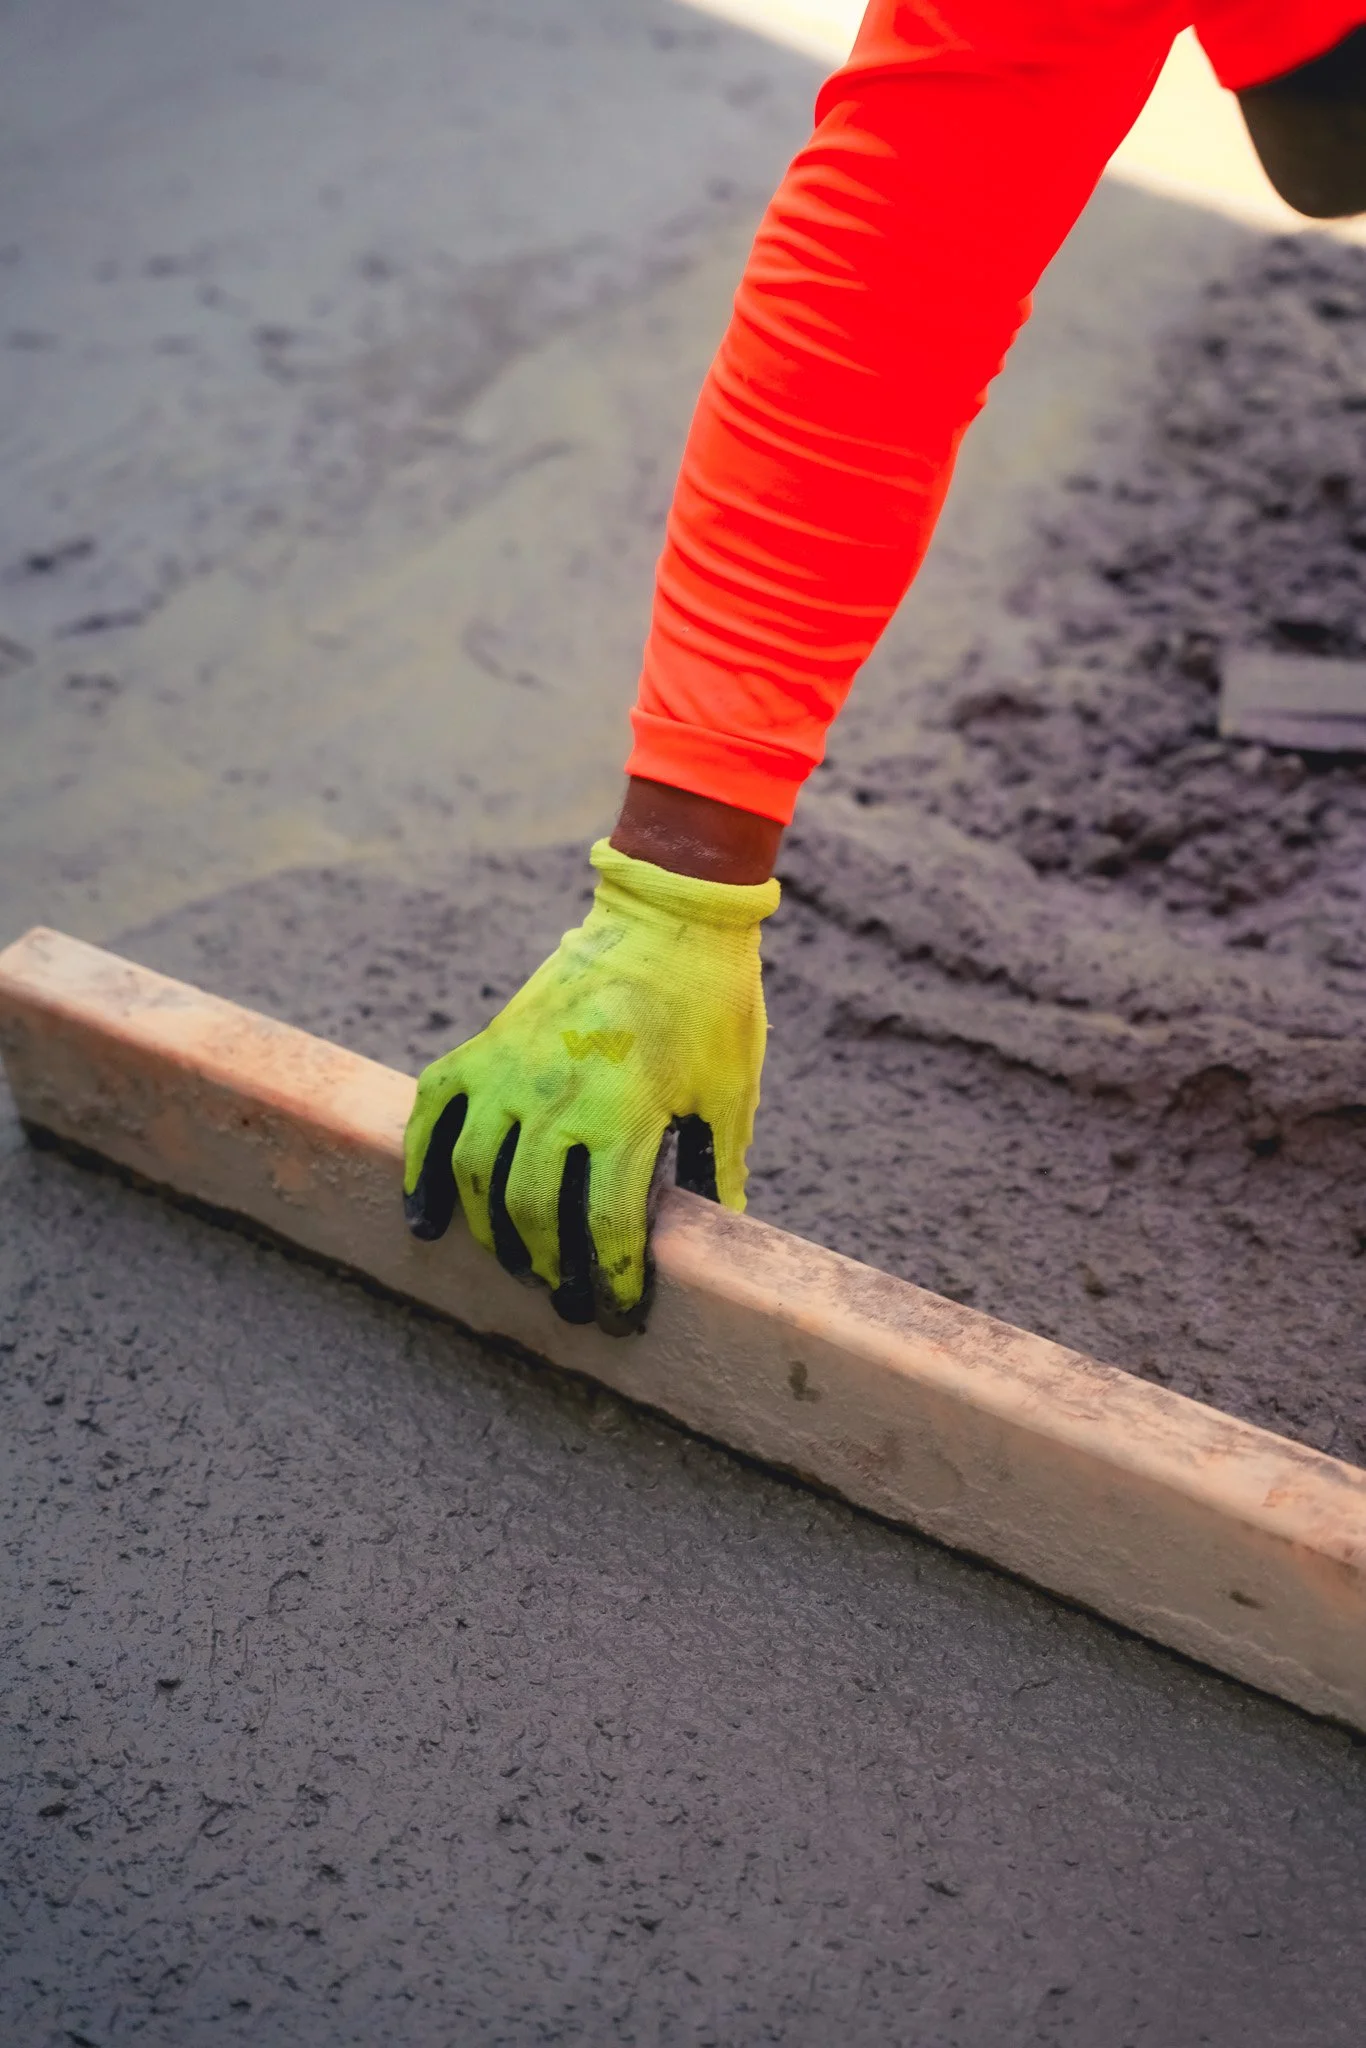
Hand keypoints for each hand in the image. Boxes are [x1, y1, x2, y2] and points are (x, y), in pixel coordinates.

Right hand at [402, 837, 779, 1333]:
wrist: (666, 918)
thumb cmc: (709, 1007)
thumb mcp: (729, 1093)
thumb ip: (714, 1168)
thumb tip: (717, 1238)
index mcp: (622, 1111)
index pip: (603, 1225)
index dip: (612, 1279)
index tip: (621, 1312)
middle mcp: (554, 1094)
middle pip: (530, 1213)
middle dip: (551, 1271)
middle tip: (572, 1302)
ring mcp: (509, 1069)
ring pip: (476, 1176)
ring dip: (493, 1235)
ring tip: (522, 1267)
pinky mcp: (484, 1047)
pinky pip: (432, 1116)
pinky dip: (421, 1170)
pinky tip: (426, 1220)